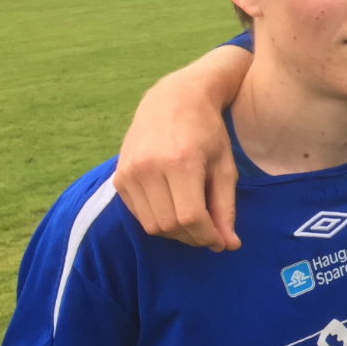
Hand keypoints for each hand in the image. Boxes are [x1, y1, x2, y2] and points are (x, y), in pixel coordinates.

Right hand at [113, 51, 244, 250]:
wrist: (173, 100)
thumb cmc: (207, 133)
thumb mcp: (224, 167)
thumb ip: (225, 208)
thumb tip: (228, 246)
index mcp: (180, 163)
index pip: (190, 218)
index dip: (207, 236)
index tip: (220, 240)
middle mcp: (149, 168)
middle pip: (169, 225)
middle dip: (192, 237)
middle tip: (209, 232)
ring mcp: (129, 172)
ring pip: (151, 225)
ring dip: (175, 233)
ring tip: (193, 221)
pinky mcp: (119, 177)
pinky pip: (137, 214)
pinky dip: (157, 220)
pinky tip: (173, 207)